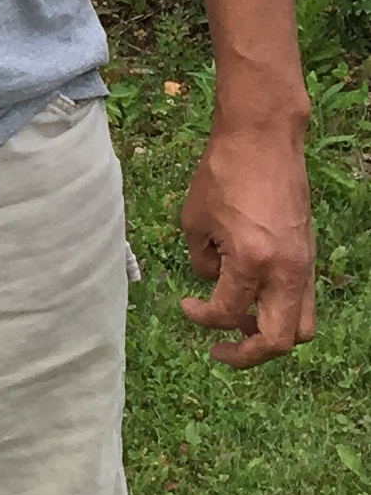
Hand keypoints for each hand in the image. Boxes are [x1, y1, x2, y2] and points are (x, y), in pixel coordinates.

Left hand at [178, 119, 316, 366]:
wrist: (262, 140)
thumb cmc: (222, 172)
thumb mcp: (194, 218)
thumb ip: (202, 260)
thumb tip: (212, 282)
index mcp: (252, 260)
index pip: (229, 313)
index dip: (202, 318)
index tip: (185, 307)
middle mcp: (286, 270)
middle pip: (280, 340)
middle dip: (247, 354)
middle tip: (219, 350)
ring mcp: (304, 265)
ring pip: (300, 326)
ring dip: (269, 334)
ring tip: (238, 323)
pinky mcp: (309, 256)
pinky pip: (302, 300)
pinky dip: (279, 309)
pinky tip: (251, 296)